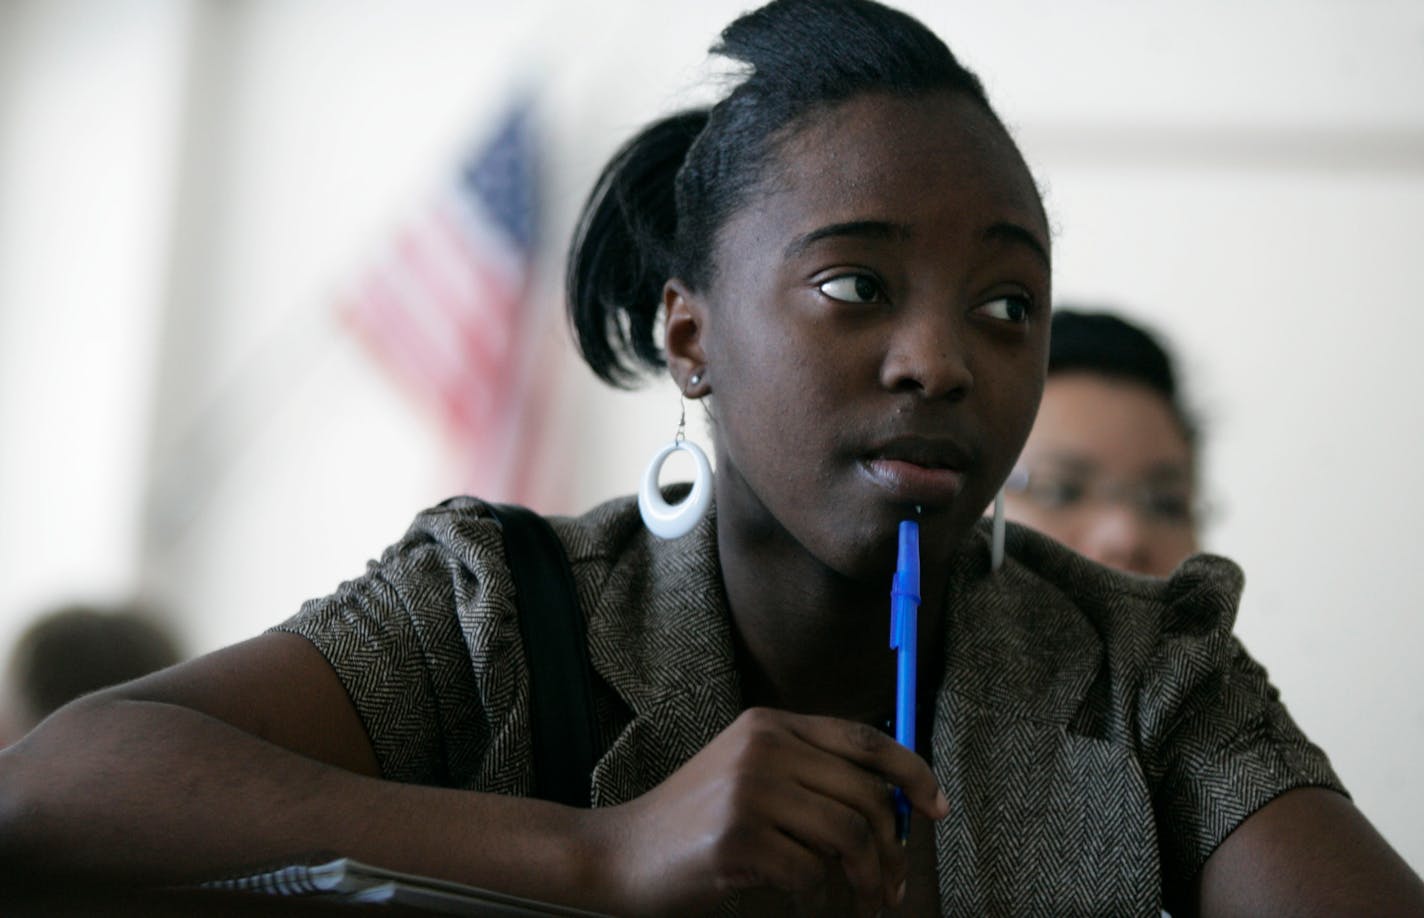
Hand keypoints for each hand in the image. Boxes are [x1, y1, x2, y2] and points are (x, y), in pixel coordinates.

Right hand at [585, 707, 949, 916]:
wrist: (622, 853)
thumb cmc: (696, 821)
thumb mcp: (750, 773)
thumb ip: (811, 776)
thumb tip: (896, 808)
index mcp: (770, 723)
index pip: (864, 739)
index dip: (912, 773)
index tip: (937, 809)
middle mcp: (762, 746)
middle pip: (865, 795)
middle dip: (893, 847)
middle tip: (893, 885)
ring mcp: (748, 790)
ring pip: (848, 835)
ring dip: (867, 877)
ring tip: (866, 900)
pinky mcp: (737, 837)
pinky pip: (809, 872)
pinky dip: (812, 893)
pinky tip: (793, 893)